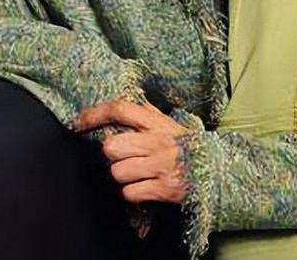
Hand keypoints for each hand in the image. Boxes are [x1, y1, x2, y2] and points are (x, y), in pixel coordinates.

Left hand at [72, 99, 189, 204]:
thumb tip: (128, 104)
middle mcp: (157, 142)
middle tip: (125, 155)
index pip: (120, 110)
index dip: (95, 115)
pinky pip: (130, 192)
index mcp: (157, 122)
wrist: (219, 170)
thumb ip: (150, 114)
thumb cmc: (189, 147)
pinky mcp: (164, 188)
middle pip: (111, 146)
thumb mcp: (171, 125)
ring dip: (123, 175)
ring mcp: (161, 166)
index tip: (78, 123)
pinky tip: (145, 186)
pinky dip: (133, 193)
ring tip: (139, 172)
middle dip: (113, 154)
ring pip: (118, 172)